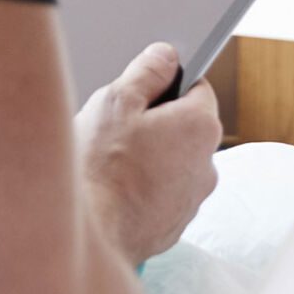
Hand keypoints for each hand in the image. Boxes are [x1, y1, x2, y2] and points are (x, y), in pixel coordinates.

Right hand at [76, 43, 220, 265]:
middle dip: (157, 124)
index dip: (167, 86)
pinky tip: (114, 191)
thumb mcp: (116, 101)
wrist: (86, 237)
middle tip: (118, 129)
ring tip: (112, 164)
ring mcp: (193, 199)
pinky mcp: (175, 225)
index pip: (197, 88)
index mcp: (200, 125)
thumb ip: (147, 71)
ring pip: (174, 163)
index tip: (144, 93)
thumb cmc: (98, 169)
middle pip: (186, 128)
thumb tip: (166, 56)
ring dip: (152, 159)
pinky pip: (164, 195)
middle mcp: (207, 164)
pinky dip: (145, 190)